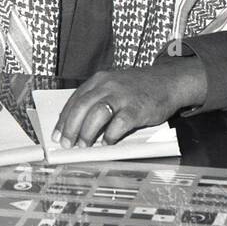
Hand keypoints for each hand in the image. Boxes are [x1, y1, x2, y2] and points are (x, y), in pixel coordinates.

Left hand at [53, 60, 206, 147]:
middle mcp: (108, 86)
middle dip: (71, 128)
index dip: (64, 119)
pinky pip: (119, 123)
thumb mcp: (114, 86)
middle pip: (82, 107)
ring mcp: (123, 96)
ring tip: (84, 145)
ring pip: (97, 114)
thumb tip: (78, 124)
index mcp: (99, 80)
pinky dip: (110, 135)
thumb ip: (97, 100)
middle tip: (67, 143)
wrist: (168, 81)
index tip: (58, 134)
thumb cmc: (139, 88)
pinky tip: (107, 142)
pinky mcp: (137, 108)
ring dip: (87, 132)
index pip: (75, 100)